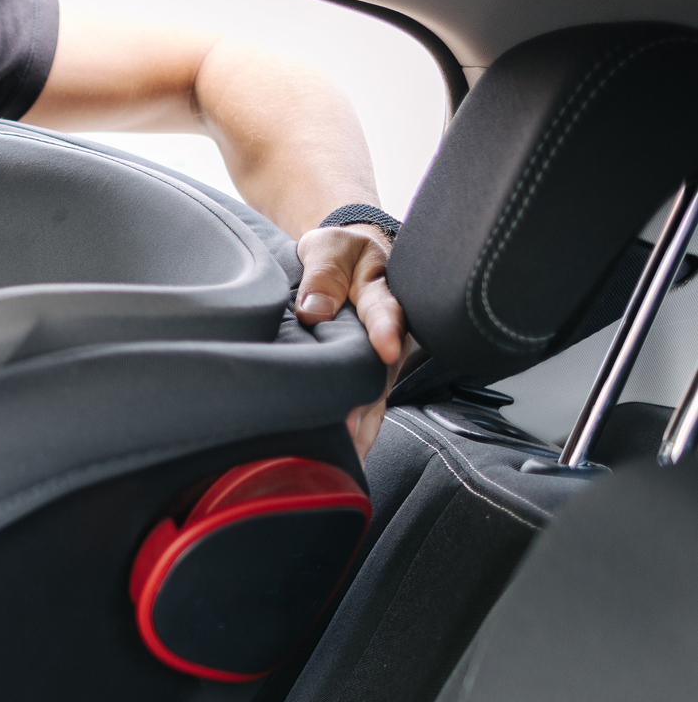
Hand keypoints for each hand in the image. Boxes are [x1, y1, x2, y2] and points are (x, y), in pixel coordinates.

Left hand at [297, 222, 409, 459]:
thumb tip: (314, 310)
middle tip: (353, 431)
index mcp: (379, 290)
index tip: (384, 350)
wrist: (348, 252)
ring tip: (350, 454)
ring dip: (364, 423)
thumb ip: (324, 274)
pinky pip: (367, 399)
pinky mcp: (367, 369)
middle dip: (370, 400)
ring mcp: (378, 352)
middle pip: (383, 366)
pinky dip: (358, 426)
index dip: (385, 330)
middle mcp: (386, 327)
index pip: (386, 310)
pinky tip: (349, 452)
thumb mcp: (330, 247)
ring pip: (376, 391)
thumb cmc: (340, 249)